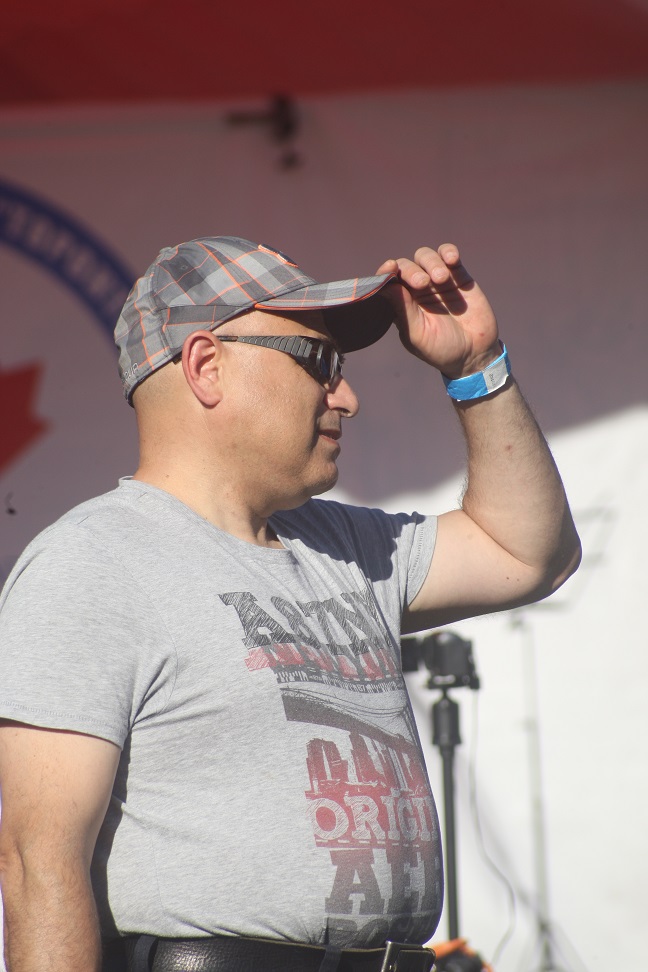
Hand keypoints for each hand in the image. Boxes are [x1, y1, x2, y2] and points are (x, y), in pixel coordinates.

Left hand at [376, 244, 500, 377]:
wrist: (475, 354)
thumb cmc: (441, 349)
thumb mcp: (418, 334)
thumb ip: (403, 309)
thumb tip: (385, 286)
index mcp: (402, 304)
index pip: (388, 282)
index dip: (386, 272)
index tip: (390, 268)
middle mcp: (416, 290)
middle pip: (406, 266)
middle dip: (412, 271)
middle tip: (423, 283)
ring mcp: (437, 281)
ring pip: (425, 257)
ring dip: (430, 262)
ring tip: (442, 278)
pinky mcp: (458, 275)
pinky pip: (448, 254)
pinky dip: (448, 252)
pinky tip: (452, 259)